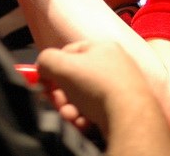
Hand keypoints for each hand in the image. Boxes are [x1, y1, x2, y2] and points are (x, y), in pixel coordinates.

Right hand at [36, 40, 152, 136]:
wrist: (128, 115)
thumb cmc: (98, 85)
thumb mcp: (62, 65)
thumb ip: (45, 60)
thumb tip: (41, 67)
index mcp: (102, 47)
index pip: (69, 52)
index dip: (53, 66)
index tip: (44, 81)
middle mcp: (113, 64)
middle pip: (75, 78)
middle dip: (61, 93)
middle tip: (57, 102)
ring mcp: (119, 87)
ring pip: (83, 97)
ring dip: (70, 108)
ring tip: (70, 115)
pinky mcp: (122, 108)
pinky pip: (95, 111)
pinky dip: (85, 117)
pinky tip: (83, 122)